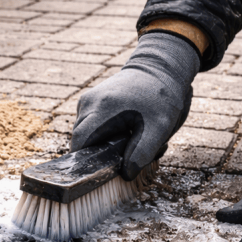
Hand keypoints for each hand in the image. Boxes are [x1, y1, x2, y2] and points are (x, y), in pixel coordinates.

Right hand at [71, 31, 199, 180]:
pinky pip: (88, 124)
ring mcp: (87, 100)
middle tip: (122, 155)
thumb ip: (142, 153)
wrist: (159, 68)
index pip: (80, 143)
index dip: (86, 161)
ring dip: (99, 142)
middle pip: (80, 140)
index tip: (103, 170)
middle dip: (97, 153)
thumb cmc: (161, 98)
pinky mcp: (89, 100)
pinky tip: (120, 129)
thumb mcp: (160, 128)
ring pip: (83, 133)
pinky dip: (100, 132)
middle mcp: (88, 102)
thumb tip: (126, 174)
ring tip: (125, 138)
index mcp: (102, 108)